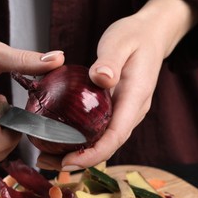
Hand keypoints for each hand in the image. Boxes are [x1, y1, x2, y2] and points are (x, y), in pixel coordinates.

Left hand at [36, 0, 197, 170]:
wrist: (150, 35)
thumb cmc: (134, 36)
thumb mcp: (120, 43)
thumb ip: (110, 61)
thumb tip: (101, 77)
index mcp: (135, 97)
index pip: (116, 135)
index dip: (93, 153)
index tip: (68, 161)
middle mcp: (133, 111)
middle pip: (108, 145)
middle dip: (79, 160)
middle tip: (47, 162)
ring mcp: (126, 111)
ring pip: (103, 141)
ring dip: (78, 153)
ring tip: (48, 157)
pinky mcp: (118, 108)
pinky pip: (101, 130)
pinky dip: (82, 139)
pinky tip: (62, 139)